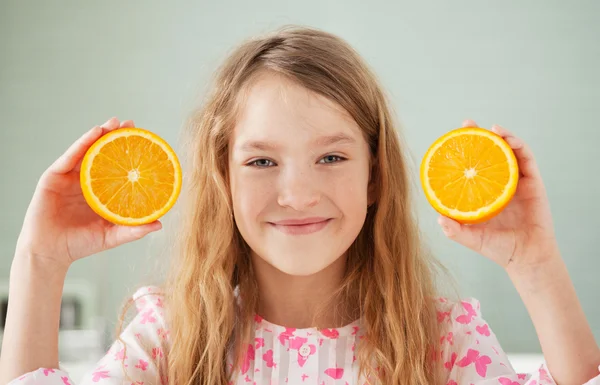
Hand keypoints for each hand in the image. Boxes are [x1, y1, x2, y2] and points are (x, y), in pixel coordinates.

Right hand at [14, 117, 161, 270]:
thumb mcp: (112, 236)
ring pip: (85, 150)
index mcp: (100, 191)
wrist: (50, 253)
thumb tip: (160, 224)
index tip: (145, 140)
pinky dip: (82, 143)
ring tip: (114, 123)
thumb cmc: (81, 244)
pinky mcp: (53, 177)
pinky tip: (94, 133)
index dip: (128, 153)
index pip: (116, 167)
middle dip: (116, 136)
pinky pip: (69, 157)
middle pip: (102, 153)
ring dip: (100, 134)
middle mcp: (85, 181)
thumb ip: (134, 229)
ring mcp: (69, 177)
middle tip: (131, 123)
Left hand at [437, 119, 558, 269]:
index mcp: (482, 192)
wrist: (527, 257)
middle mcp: (498, 183)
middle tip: (467, 123)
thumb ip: (455, 231)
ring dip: (501, 135)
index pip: (471, 165)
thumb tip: (438, 218)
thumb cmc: (499, 248)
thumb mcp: (472, 238)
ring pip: (508, 151)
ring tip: (491, 128)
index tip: (450, 139)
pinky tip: (508, 140)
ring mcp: (516, 181)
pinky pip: (527, 159)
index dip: (462, 150)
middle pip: (488, 152)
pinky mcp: (534, 182)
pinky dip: (518, 146)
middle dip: (478, 135)